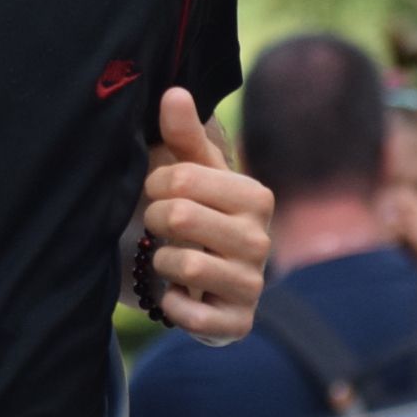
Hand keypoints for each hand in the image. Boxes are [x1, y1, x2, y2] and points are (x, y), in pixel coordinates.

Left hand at [130, 89, 272, 339]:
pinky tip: (173, 294)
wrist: (186, 271)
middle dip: (154, 220)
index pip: (183, 178)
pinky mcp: (237, 324)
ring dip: (161, 260)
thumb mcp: (185, 168)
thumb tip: (175, 92)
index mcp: (255, 196)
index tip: (158, 190)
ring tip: (168, 257)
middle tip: (158, 225)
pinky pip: (195, 318)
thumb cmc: (187, 208)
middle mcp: (262, 241)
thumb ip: (182, 133)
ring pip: (186, 264)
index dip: (155, 183)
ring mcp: (252, 285)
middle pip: (180, 217)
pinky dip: (172, 305)